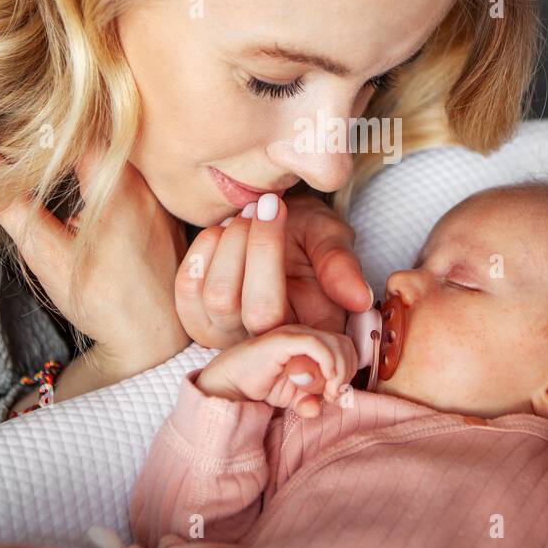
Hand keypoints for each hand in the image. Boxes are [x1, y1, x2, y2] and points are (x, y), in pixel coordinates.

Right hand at [0, 137, 189, 377]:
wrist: (153, 341)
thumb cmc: (99, 299)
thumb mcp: (46, 253)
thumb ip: (9, 201)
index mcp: (118, 186)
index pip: (77, 126)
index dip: (42, 123)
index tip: (14, 129)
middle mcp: (148, 183)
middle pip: (102, 134)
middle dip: (63, 134)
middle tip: (29, 141)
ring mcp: (163, 196)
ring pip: (122, 154)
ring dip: (87, 152)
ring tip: (54, 164)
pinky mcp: (169, 211)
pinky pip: (138, 176)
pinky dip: (110, 173)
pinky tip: (87, 190)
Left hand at [174, 191, 372, 348]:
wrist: (273, 223)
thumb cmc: (306, 233)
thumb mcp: (331, 238)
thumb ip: (341, 265)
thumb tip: (360, 298)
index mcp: (312, 331)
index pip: (297, 334)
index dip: (288, 301)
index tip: (278, 221)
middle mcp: (268, 342)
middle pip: (255, 311)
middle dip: (260, 248)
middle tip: (269, 206)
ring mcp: (228, 334)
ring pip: (217, 299)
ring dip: (231, 245)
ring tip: (248, 214)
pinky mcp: (198, 317)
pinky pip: (187, 291)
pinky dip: (202, 252)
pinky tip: (221, 230)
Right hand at [195, 325, 358, 417]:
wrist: (229, 384)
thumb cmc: (260, 386)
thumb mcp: (295, 397)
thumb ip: (312, 399)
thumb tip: (326, 404)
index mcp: (311, 341)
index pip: (345, 347)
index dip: (348, 370)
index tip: (336, 394)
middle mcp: (305, 333)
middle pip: (345, 344)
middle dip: (346, 372)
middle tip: (332, 395)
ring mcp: (294, 333)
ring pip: (336, 344)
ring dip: (338, 372)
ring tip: (325, 393)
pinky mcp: (283, 339)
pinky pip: (317, 345)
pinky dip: (328, 364)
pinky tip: (322, 382)